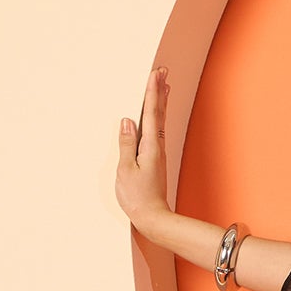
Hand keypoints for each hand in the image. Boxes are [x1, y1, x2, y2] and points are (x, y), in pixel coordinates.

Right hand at [115, 65, 170, 237]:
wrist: (153, 218)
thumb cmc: (137, 197)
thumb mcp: (126, 169)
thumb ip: (127, 144)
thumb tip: (128, 121)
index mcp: (150, 146)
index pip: (151, 113)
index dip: (152, 92)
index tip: (155, 74)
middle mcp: (157, 147)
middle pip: (159, 113)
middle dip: (160, 91)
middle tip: (163, 72)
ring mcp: (158, 153)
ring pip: (160, 121)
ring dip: (161, 102)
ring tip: (164, 86)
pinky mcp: (155, 160)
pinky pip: (157, 132)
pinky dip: (158, 118)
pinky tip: (156, 118)